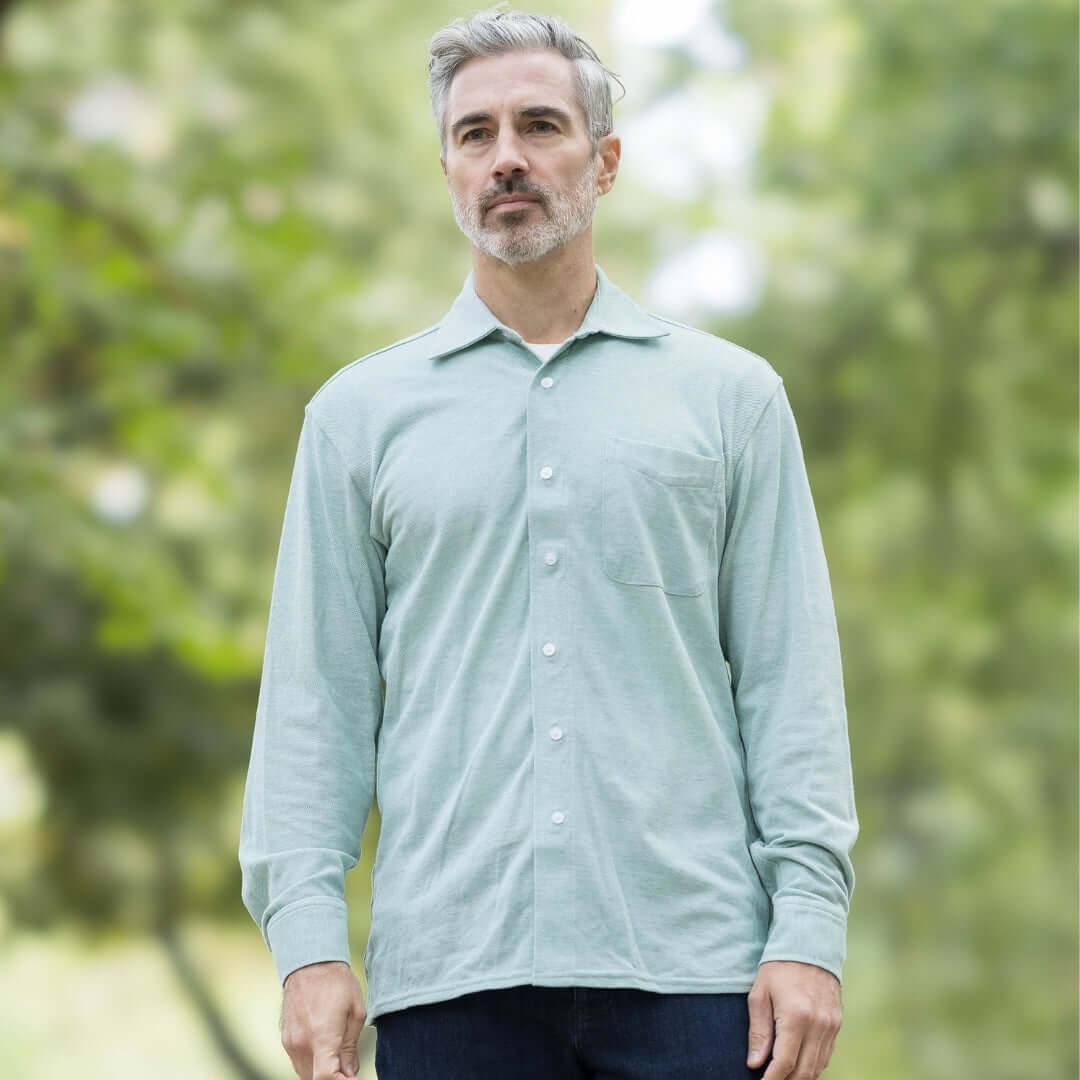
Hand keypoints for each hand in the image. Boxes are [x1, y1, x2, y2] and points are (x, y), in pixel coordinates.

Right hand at [280, 960, 367, 1079]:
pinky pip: (299, 1061)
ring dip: (322, 1071)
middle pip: (316, 1079)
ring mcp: (290, 1042)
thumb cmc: (336, 981)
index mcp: (321, 1036)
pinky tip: (326, 1049)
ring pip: (306, 1073)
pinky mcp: (286, 1039)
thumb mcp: (355, 1011)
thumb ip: (350, 1047)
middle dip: (334, 1076)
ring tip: (340, 1057)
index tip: (353, 1079)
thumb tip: (350, 1072)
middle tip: (350, 1069)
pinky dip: (312, 1063)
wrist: (310, 961)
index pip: (326, 1078)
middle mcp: (301, 1043)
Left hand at [746, 960, 842, 1079]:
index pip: (784, 1063)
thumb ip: (758, 1031)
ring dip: (800, 1077)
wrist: (809, 945)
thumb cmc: (779, 967)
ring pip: (818, 1067)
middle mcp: (818, 1025)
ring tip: (783, 1076)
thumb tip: (755, 1063)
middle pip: (803, 1071)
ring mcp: (831, 1026)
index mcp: (795, 1016)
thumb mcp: (760, 994)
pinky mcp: (837, 1024)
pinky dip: (813, 1066)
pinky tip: (799, 1065)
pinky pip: (826, 1055)